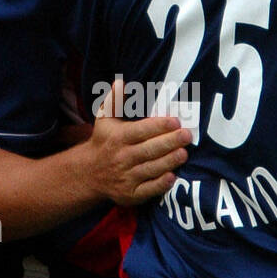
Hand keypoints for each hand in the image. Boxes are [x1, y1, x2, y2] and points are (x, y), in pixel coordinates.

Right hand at [83, 78, 191, 206]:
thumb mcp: (104, 120)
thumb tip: (120, 82)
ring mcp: (126, 177)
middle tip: (187, 135)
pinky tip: (172, 176)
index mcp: (118, 138)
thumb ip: (114, 101)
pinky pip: (148, 190)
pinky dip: (160, 184)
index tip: (175, 120)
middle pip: (149, 150)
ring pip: (151, 169)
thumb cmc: (103, 142)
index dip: (158, 126)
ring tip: (184, 153)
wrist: (89, 174)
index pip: (140, 131)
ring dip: (169, 161)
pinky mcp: (130, 194)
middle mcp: (121, 158)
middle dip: (170, 142)